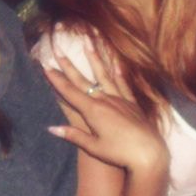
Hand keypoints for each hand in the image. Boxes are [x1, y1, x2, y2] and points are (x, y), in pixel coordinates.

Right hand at [44, 52, 166, 179]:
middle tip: (58, 50)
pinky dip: (118, 72)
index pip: (70, 92)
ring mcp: (119, 99)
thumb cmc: (119, 153)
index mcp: (93, 111)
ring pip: (103, 75)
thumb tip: (51, 128)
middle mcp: (105, 100)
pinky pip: (122, 83)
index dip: (56, 79)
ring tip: (88, 42)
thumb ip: (73, 135)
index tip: (46, 66)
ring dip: (94, 58)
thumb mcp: (93, 147)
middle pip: (83, 80)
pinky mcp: (131, 102)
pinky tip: (115, 62)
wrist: (149, 153)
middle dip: (68, 65)